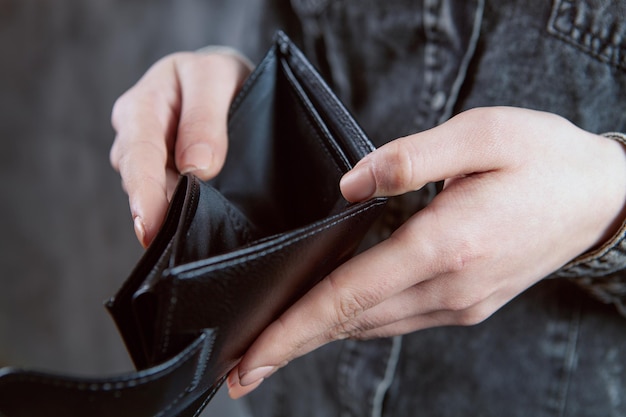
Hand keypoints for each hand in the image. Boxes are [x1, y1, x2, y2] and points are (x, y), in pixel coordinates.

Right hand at [110, 49, 251, 246]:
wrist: (222, 82)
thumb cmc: (217, 76)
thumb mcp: (215, 78)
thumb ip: (205, 119)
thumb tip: (197, 167)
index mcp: (141, 107)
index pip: (139, 156)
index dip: (144, 194)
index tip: (151, 227)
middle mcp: (136, 138)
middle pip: (139, 182)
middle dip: (156, 212)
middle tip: (179, 241)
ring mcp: (149, 162)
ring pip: (151, 196)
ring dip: (169, 214)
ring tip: (191, 234)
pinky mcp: (164, 179)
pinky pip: (166, 200)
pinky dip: (177, 213)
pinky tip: (192, 225)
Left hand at [227, 107, 625, 397]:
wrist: (603, 198)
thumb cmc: (544, 158)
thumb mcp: (481, 135)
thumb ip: (408, 159)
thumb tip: (348, 184)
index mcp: (447, 244)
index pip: (348, 297)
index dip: (292, 329)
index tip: (251, 357)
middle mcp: (450, 286)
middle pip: (351, 323)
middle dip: (292, 344)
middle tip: (242, 365)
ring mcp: (460, 303)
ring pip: (373, 326)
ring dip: (321, 336)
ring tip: (276, 344)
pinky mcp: (467, 304)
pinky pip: (399, 319)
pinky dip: (358, 320)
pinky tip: (335, 314)